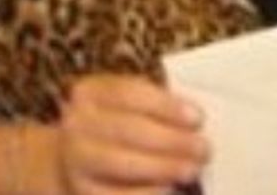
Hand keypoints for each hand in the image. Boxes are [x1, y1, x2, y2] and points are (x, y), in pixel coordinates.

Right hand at [55, 73, 207, 193]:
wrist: (82, 155)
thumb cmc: (123, 121)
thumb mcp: (135, 102)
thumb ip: (160, 106)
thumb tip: (196, 122)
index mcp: (91, 92)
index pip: (129, 93)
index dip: (166, 106)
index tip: (198, 118)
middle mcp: (75, 123)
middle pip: (127, 130)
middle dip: (171, 141)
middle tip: (203, 149)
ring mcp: (73, 160)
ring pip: (119, 163)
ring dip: (162, 167)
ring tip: (192, 170)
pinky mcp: (81, 190)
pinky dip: (144, 193)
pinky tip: (168, 189)